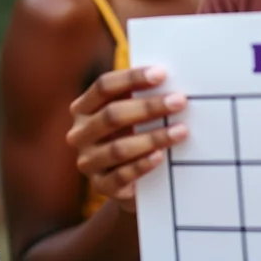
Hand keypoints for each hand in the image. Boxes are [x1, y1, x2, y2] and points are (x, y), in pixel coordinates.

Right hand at [65, 66, 188, 211]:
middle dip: (148, 107)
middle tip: (179, 101)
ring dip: (152, 138)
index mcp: (83, 108)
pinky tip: (160, 156)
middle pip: (112, 115)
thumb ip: (141, 96)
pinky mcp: (100, 186)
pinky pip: (121, 176)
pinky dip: (142, 165)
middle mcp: (79, 134)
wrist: (129, 182)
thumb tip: (170, 79)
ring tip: (180, 131)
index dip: (132, 78)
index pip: (103, 87)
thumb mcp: (132, 114)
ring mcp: (87, 162)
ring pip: (118, 148)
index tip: (161, 73)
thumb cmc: (133, 134)